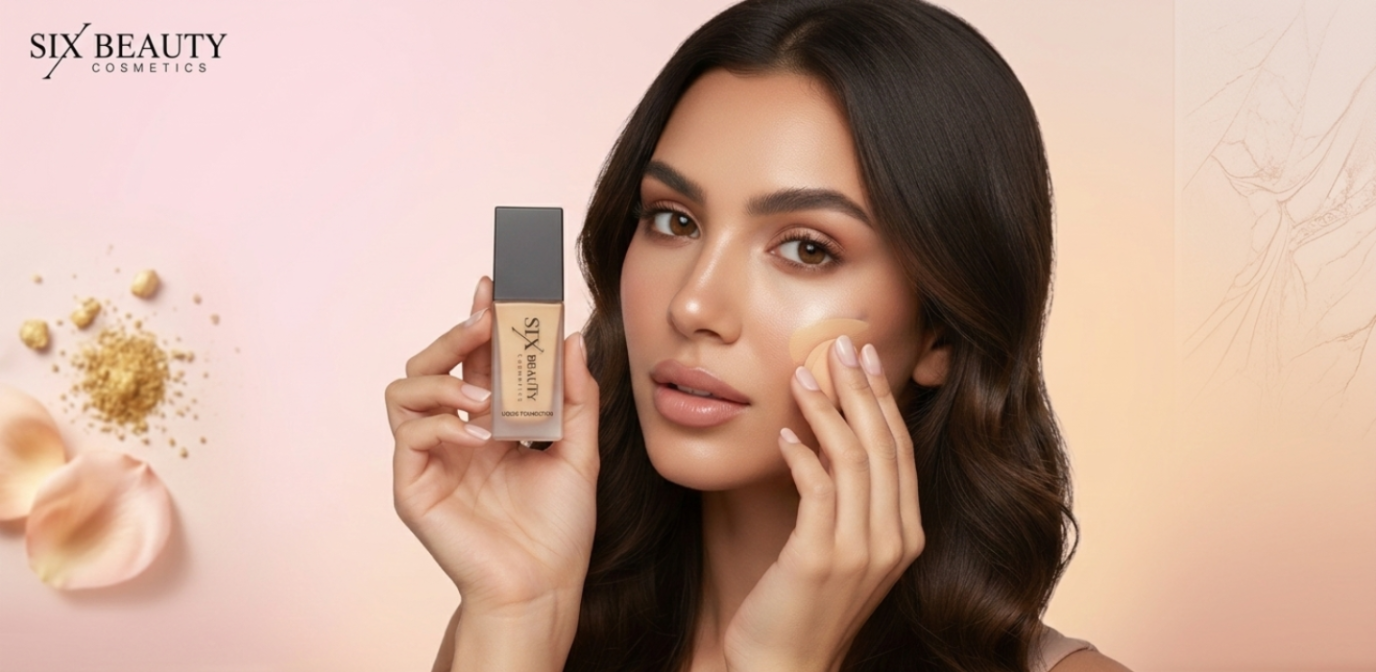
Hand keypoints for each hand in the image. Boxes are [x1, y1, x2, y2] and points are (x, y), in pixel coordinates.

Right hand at [387, 276, 599, 621]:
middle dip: (458, 332)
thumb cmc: (558, 529)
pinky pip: (409, 433)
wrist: (543, 586)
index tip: (499, 286)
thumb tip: (572, 338)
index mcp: (492, 422)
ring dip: (445, 377)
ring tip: (484, 397)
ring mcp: (431, 456)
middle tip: (488, 317)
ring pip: (406, 388)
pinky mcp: (413, 484)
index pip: (479, 359)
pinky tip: (478, 436)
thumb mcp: (580, 452)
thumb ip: (576, 396)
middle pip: (435, 361)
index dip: (483, 320)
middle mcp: (456, 432)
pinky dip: (441, 422)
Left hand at [723, 335, 923, 671]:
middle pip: (884, 445)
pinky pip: (818, 488)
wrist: (785, 666)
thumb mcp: (840, 547)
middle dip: (861, 389)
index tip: (863, 358)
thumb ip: (847, 500)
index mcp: (907, 533)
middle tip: (838, 345)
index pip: (901, 450)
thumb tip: (829, 438)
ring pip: (855, 458)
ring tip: (802, 375)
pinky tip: (784, 432)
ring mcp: (862, 550)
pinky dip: (803, 452)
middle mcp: (894, 540)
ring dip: (827, 409)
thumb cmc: (805, 604)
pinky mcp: (822, 557)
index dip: (883, 399)